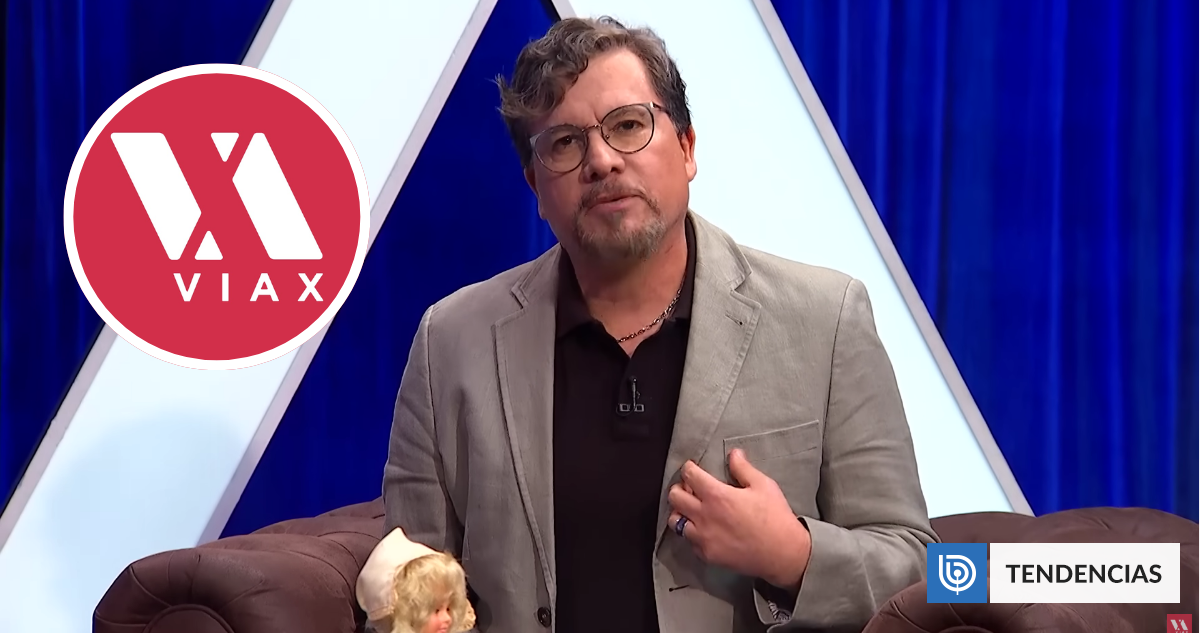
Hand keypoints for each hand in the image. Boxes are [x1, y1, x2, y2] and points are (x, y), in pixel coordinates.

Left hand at [666, 449, 811, 588]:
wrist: (783, 554)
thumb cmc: (775, 517)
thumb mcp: (763, 485)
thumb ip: (743, 468)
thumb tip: (733, 454)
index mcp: (717, 495)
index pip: (689, 475)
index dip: (689, 468)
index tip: (693, 468)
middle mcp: (704, 516)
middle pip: (674, 496)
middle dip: (680, 488)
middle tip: (691, 488)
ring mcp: (703, 537)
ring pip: (675, 520)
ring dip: (681, 511)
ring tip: (694, 510)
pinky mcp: (706, 554)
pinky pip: (688, 540)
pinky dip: (692, 532)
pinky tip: (704, 529)